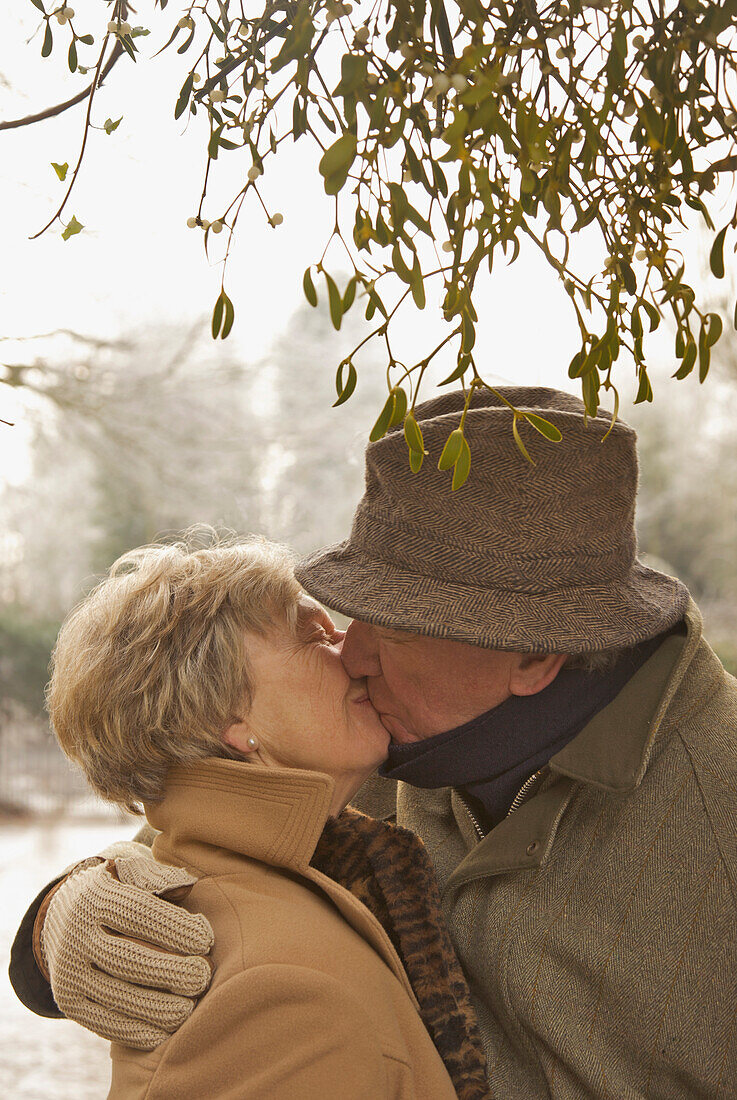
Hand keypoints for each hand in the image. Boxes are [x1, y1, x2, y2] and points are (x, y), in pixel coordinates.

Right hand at [40, 852, 213, 1049]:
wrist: (67, 912)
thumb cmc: (121, 887)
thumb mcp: (135, 870)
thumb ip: (160, 877)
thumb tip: (187, 889)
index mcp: (95, 896)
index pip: (137, 914)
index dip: (174, 929)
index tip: (206, 941)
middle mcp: (75, 934)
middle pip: (126, 958)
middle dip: (169, 971)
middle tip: (203, 978)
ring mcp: (68, 971)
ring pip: (115, 995)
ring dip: (156, 1007)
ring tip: (189, 1008)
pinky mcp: (68, 1001)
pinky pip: (102, 1022)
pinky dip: (135, 1030)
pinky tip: (165, 1030)